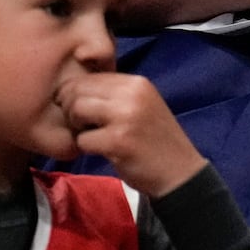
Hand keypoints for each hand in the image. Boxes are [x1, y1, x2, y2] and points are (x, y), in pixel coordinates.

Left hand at [54, 72, 206, 197]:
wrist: (179, 172)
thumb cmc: (154, 140)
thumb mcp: (140, 106)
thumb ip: (113, 94)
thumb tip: (69, 88)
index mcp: (137, 82)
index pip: (88, 77)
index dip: (76, 95)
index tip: (84, 113)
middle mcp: (132, 93)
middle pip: (78, 91)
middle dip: (71, 110)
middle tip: (83, 127)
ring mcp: (126, 117)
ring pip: (77, 110)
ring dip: (77, 128)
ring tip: (93, 137)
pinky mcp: (119, 141)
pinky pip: (82, 140)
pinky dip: (85, 149)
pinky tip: (102, 152)